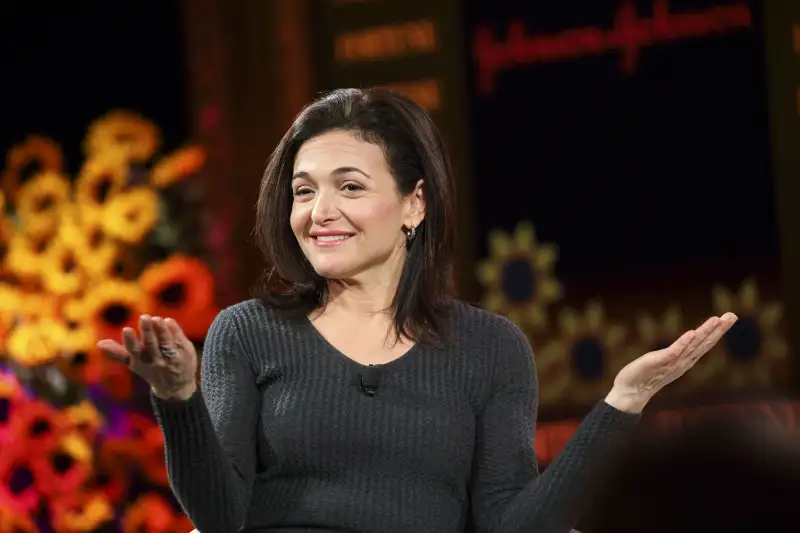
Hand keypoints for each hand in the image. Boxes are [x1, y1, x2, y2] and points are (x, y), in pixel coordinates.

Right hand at [97, 314, 197, 400]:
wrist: (176, 387)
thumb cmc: (151, 370)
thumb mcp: (135, 364)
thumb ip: (118, 353)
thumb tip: (99, 343)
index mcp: (142, 362)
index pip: (135, 351)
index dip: (130, 341)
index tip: (126, 329)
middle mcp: (157, 360)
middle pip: (152, 345)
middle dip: (147, 331)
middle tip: (144, 317)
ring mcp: (172, 357)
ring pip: (166, 343)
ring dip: (162, 330)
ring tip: (157, 318)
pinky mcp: (185, 352)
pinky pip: (179, 340)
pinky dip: (174, 330)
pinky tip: (168, 320)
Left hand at [605, 312, 737, 412]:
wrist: (629, 394)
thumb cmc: (644, 376)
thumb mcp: (662, 362)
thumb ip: (675, 353)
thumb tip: (685, 343)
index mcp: (684, 360)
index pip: (704, 343)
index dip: (717, 331)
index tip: (730, 317)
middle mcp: (682, 362)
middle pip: (704, 344)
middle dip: (719, 330)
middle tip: (732, 316)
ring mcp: (672, 363)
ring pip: (692, 346)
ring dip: (705, 333)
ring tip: (717, 320)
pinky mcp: (658, 363)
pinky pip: (673, 352)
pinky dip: (683, 343)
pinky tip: (692, 333)